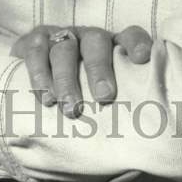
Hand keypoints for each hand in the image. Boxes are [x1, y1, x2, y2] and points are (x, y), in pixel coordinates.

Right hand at [10, 24, 152, 116]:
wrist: (43, 83)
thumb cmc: (86, 96)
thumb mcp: (108, 98)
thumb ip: (124, 110)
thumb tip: (147, 146)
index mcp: (113, 46)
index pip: (129, 36)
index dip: (136, 43)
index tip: (142, 58)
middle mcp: (88, 37)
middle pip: (96, 42)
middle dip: (99, 68)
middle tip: (104, 96)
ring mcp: (61, 36)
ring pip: (64, 49)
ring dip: (66, 79)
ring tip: (69, 108)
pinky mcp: (35, 41)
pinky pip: (36, 52)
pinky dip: (39, 74)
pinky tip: (44, 96)